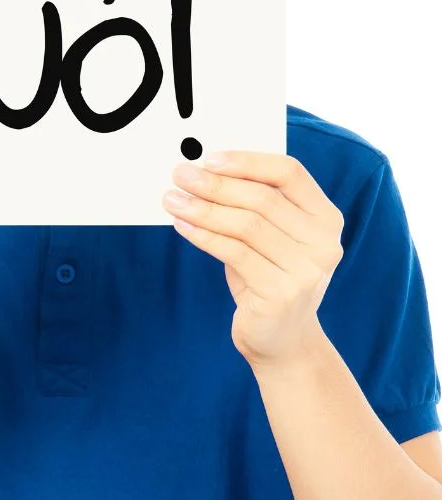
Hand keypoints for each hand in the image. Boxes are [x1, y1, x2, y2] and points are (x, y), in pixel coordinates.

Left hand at [162, 151, 343, 367]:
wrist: (284, 342)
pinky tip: (183, 226)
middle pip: (263, 199)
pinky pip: (233, 253)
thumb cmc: (270, 278)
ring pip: (245, 225)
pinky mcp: (281, 294)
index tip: (209, 158)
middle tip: (180, 175)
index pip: (289, 173)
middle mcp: (324, 243)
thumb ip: (253, 207)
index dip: (248, 161)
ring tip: (173, 200)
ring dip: (203, 209)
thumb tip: (203, 173)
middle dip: (216, 184)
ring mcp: (306, 271)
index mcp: (326, 218)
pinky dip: (203, 236)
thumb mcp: (271, 239)